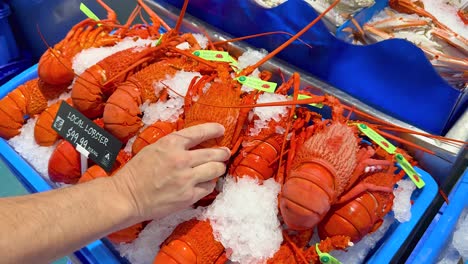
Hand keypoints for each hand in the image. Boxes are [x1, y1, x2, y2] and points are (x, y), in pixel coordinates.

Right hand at [113, 123, 229, 220]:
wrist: (127, 196)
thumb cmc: (137, 172)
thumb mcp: (154, 148)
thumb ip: (175, 144)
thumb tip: (196, 142)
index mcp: (171, 144)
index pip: (200, 132)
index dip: (214, 130)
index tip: (220, 130)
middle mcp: (181, 159)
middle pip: (214, 153)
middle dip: (222, 153)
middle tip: (224, 153)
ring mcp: (186, 179)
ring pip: (216, 170)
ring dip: (218, 168)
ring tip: (216, 168)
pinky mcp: (188, 196)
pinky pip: (209, 187)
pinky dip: (209, 183)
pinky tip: (204, 182)